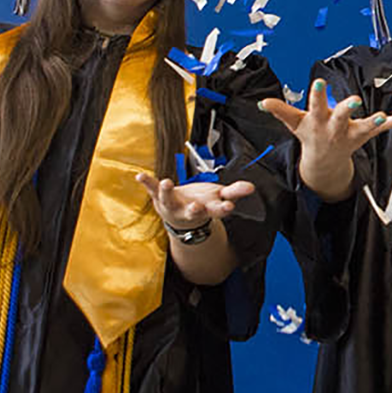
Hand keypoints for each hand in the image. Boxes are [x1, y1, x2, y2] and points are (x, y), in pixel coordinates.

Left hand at [134, 173, 257, 230]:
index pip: (218, 211)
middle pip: (192, 212)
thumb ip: (235, 192)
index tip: (229, 206)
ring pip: (169, 201)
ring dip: (167, 192)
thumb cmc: (203, 203)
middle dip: (195, 210)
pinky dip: (147, 182)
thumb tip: (251, 187)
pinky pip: (152, 190)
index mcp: (207, 211)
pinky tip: (140, 176)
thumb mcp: (219, 197)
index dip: (223, 208)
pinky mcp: (160, 198)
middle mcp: (189, 211)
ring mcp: (173, 206)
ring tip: (166, 182)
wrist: (179, 217)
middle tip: (196, 207)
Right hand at [262, 78, 391, 199]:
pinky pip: (380, 131)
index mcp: (318, 120)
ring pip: (363, 127)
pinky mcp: (364, 135)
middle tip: (354, 100)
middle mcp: (335, 127)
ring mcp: (351, 133)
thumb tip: (263, 102)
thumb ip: (280, 110)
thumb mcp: (294, 123)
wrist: (323, 162)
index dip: (317, 95)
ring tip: (383, 116)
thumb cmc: (309, 135)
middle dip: (346, 109)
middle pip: (341, 117)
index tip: (319, 82)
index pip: (316, 105)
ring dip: (374, 122)